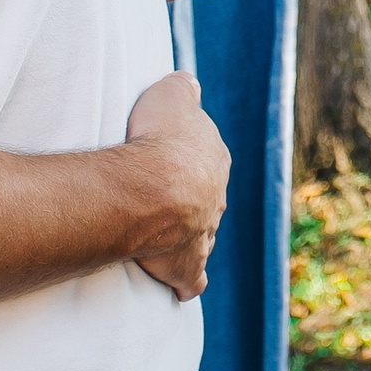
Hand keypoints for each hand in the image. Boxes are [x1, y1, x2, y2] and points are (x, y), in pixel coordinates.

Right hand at [124, 72, 227, 300]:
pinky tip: (183, 288)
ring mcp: (204, 234)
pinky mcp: (187, 265)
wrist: (154, 187)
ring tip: (166, 236)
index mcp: (215, 160)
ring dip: (189, 236)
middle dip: (192, 199)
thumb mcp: (172, 95)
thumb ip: (183, 89)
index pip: (206, 159)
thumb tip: (189, 82)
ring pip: (203, 235)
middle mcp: (216, 198)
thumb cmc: (159, 138)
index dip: (187, 159)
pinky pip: (192, 278)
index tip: (169, 159)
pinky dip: (188, 282)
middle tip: (164, 199)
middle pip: (207, 198)